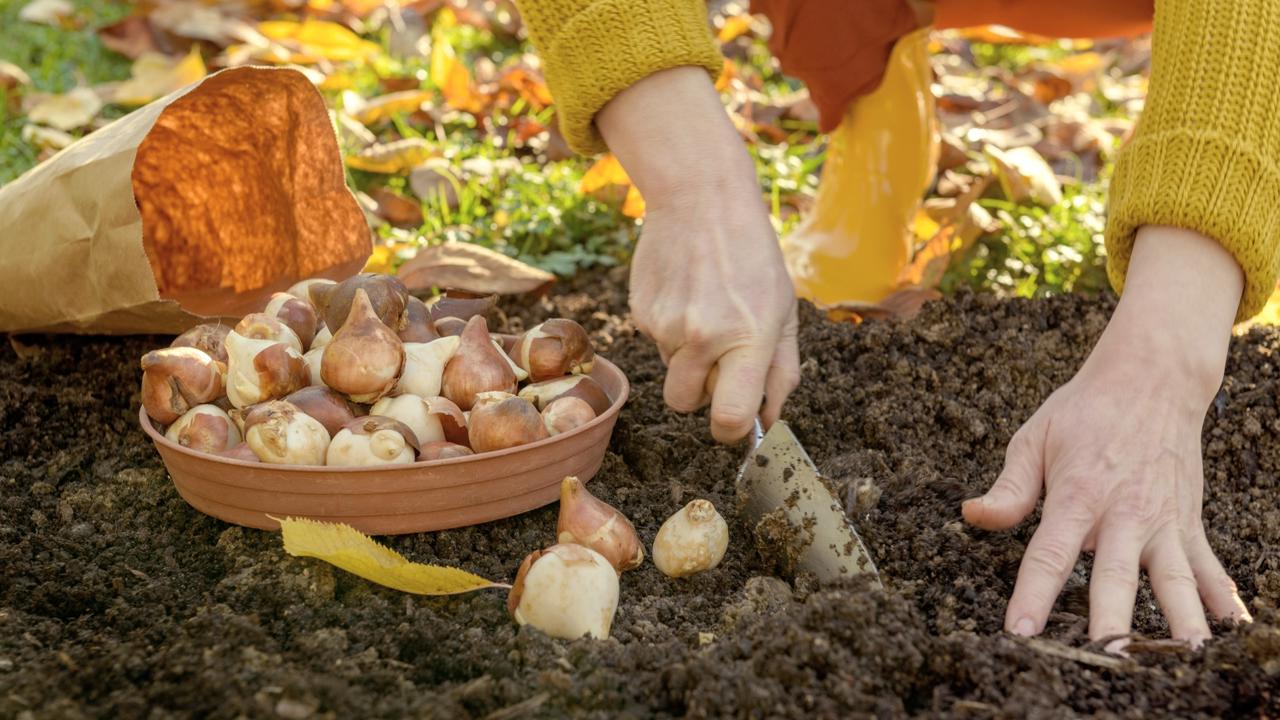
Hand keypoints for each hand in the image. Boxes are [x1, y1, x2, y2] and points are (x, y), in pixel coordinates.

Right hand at [597, 68, 799, 441]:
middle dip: (701, 393)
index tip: (735, 421)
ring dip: (688, 356)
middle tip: (720, 356)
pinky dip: (671, 329)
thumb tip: (768, 421)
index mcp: (748, 338)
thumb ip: (782, 371)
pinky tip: (686, 292)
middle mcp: (702, 337)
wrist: (700, 198)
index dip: (731, 430)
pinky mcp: (641, 312)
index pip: (729, 418)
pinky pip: (656, 343)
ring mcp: (666, 325)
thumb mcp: (785, 310)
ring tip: (705, 308)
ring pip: (671, 371)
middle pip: (685, 404)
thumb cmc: (753, 256)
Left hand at [963, 226, 1252, 647]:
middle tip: (1107, 659)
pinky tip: (1235, 629)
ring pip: (1173, 579)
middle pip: (1117, 577)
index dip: (1033, 594)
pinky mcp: (1188, 521)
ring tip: (1185, 656)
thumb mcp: (1035, 439)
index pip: (1050, 554)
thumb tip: (971, 515)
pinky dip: (1222, 597)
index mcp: (1078, 495)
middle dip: (1113, 621)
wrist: (1152, 379)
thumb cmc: (1084, 412)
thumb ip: (1009, 488)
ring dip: (1180, 619)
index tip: (1021, 632)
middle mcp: (1124, 514)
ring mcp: (1163, 521)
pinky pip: (1207, 565)